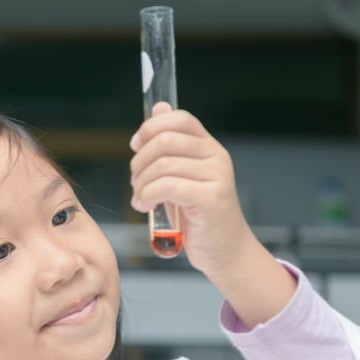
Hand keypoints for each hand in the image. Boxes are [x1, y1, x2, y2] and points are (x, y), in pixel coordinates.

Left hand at [129, 103, 254, 280]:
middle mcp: (216, 157)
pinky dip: (148, 196)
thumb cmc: (200, 217)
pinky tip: (145, 206)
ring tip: (140, 199)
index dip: (150, 128)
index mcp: (209, 147)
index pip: (179, 119)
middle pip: (165, 141)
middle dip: (139, 161)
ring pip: (163, 166)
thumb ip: (171, 146)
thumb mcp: (183, 176)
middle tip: (135, 181)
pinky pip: (168, 187)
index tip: (135, 146)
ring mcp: (217, 178)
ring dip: (141, 184)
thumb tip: (159, 108)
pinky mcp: (211, 199)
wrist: (224, 251)